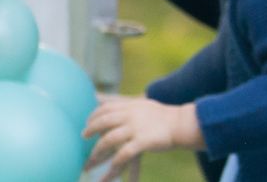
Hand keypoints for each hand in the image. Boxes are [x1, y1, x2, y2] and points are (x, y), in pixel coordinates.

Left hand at [83, 96, 204, 181]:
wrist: (182, 123)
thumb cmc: (162, 116)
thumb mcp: (143, 104)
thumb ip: (124, 103)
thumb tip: (99, 96)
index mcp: (131, 106)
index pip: (106, 108)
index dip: (93, 116)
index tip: (87, 123)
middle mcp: (131, 115)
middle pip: (104, 121)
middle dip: (91, 130)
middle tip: (84, 137)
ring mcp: (136, 128)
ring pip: (109, 139)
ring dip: (98, 151)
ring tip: (91, 159)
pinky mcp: (143, 141)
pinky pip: (123, 154)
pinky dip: (115, 164)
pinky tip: (110, 170)